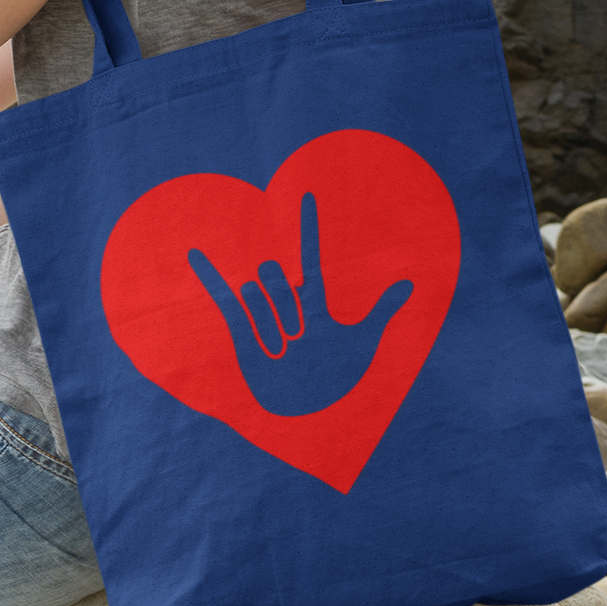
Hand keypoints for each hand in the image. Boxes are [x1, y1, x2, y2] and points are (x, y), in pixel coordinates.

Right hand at [188, 193, 412, 416]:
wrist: (307, 411)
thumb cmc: (335, 377)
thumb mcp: (361, 342)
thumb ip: (380, 310)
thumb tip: (411, 282)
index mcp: (315, 300)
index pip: (310, 254)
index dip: (307, 225)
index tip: (305, 193)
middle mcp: (287, 302)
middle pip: (276, 277)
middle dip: (281, 306)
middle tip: (295, 338)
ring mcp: (264, 315)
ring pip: (256, 294)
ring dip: (267, 326)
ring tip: (280, 352)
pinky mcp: (243, 331)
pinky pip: (225, 300)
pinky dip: (210, 277)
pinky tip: (196, 253)